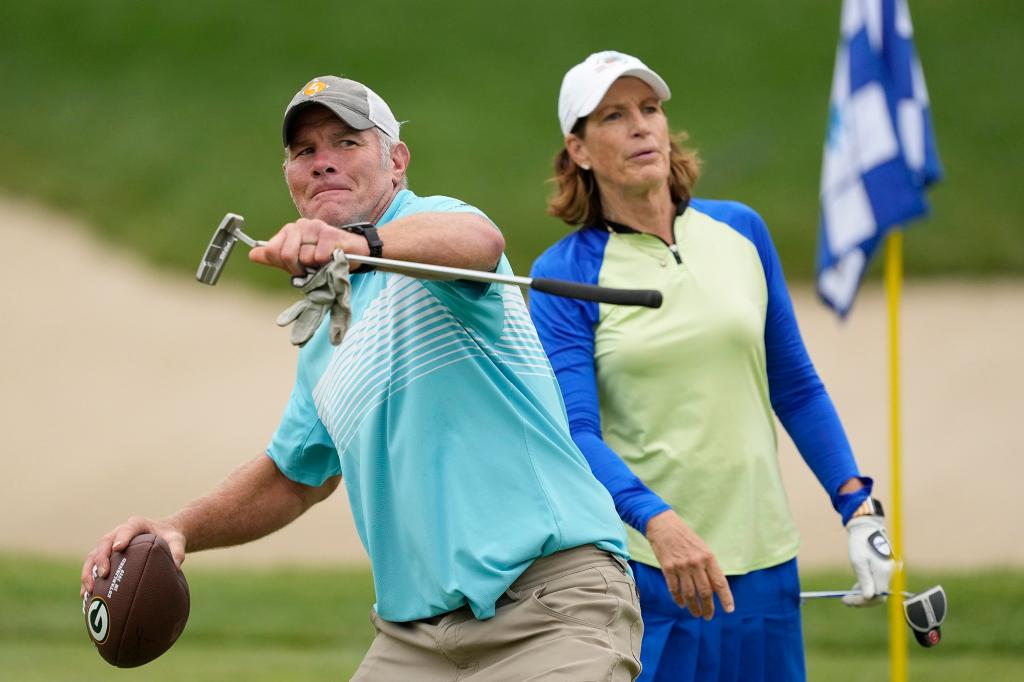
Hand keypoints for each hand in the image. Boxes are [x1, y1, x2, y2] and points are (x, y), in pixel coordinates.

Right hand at [80, 516, 185, 597]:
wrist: (162, 535)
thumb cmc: (169, 538)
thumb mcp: (177, 541)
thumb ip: (177, 551)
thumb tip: (176, 567)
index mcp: (136, 524)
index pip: (127, 528)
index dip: (122, 537)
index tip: (118, 548)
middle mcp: (118, 532)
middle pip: (104, 542)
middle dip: (101, 558)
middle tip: (104, 574)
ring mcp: (109, 543)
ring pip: (93, 555)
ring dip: (89, 571)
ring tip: (89, 589)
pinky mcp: (105, 555)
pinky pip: (92, 566)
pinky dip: (88, 579)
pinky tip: (85, 595)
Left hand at [249, 218, 369, 275]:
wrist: (355, 252)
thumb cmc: (325, 256)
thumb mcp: (297, 260)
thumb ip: (275, 257)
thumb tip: (252, 254)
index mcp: (289, 231)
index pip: (272, 250)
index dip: (284, 265)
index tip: (298, 267)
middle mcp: (300, 225)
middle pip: (286, 255)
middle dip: (299, 268)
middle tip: (312, 267)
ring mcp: (315, 226)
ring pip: (304, 257)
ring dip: (315, 266)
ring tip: (325, 261)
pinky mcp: (329, 233)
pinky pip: (319, 256)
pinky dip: (326, 263)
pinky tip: (334, 257)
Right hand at [645, 510, 734, 618]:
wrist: (664, 525)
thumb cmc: (686, 538)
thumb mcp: (703, 548)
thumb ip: (709, 567)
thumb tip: (715, 589)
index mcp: (708, 557)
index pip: (720, 582)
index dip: (726, 598)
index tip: (729, 610)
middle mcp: (696, 563)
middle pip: (705, 592)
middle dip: (708, 607)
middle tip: (708, 616)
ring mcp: (681, 566)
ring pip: (690, 594)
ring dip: (694, 607)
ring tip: (697, 613)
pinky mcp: (667, 568)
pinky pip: (674, 589)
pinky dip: (678, 599)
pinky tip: (682, 604)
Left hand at [842, 515, 894, 606]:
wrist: (867, 529)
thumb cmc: (860, 543)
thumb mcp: (858, 561)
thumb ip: (864, 579)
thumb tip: (869, 597)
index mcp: (884, 572)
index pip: (877, 596)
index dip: (861, 601)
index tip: (845, 600)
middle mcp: (891, 573)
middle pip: (879, 595)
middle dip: (862, 600)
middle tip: (846, 601)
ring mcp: (890, 572)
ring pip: (879, 590)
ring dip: (864, 594)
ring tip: (848, 595)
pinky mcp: (887, 570)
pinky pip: (879, 583)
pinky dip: (868, 587)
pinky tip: (856, 587)